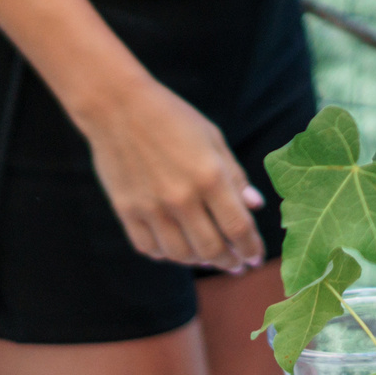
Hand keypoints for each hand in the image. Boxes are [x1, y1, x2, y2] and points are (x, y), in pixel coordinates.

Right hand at [75, 77, 265, 271]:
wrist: (119, 109)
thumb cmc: (175, 119)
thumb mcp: (214, 140)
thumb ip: (235, 176)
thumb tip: (255, 206)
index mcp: (210, 177)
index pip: (238, 228)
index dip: (251, 248)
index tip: (257, 257)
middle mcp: (181, 198)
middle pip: (211, 248)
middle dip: (230, 262)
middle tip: (238, 265)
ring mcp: (151, 208)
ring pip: (180, 254)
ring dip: (200, 262)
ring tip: (212, 259)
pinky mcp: (126, 212)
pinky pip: (149, 247)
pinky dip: (167, 254)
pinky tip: (178, 249)